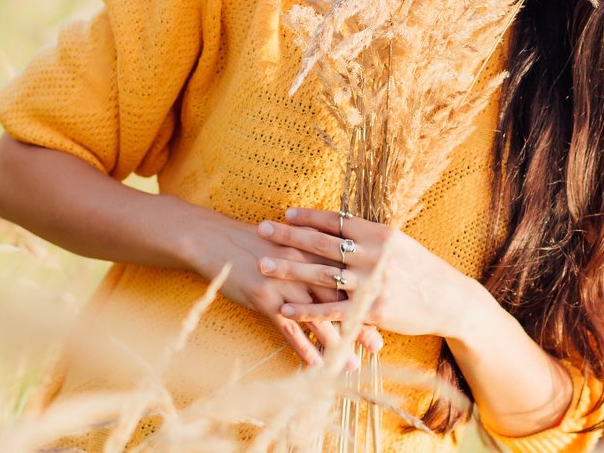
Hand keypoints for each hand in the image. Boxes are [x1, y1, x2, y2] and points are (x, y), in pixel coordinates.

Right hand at [184, 203, 381, 365]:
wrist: (216, 239)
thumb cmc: (257, 240)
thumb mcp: (291, 240)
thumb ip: (316, 251)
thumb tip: (341, 266)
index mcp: (315, 250)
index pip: (348, 277)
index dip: (367, 297)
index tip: (386, 314)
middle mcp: (305, 267)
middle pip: (339, 300)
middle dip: (359, 324)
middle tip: (376, 346)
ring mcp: (285, 284)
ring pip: (317, 318)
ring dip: (335, 344)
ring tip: (350, 364)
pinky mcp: (264, 299)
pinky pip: (288, 329)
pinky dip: (302, 347)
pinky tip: (315, 364)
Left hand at [256, 208, 476, 340]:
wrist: (449, 300)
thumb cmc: (422, 270)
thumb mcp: (400, 244)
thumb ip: (371, 236)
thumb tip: (341, 224)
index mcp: (381, 233)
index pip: (338, 220)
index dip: (310, 217)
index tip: (286, 213)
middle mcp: (374, 254)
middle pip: (323, 243)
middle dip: (289, 236)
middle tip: (262, 230)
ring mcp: (373, 283)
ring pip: (322, 274)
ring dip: (289, 270)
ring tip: (263, 266)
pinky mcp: (372, 311)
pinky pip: (332, 310)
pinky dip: (306, 310)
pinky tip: (284, 309)